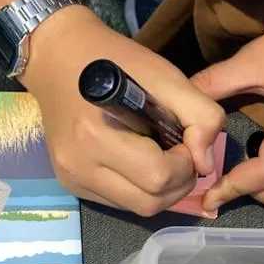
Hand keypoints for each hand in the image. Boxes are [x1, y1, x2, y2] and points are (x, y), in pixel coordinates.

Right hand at [22, 6, 224, 216]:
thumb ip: (200, 116)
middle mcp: (79, 166)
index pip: (159, 177)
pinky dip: (138, 189)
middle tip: (178, 153)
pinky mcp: (69, 183)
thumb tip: (205, 164)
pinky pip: (118, 203)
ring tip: (160, 157)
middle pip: (149, 203)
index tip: (182, 140)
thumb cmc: (115, 60)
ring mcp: (71, 178)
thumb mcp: (166, 76)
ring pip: (136, 208)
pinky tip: (138, 162)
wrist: (58, 55)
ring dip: (160, 190)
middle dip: (177, 183)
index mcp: (97, 136)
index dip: (185, 164)